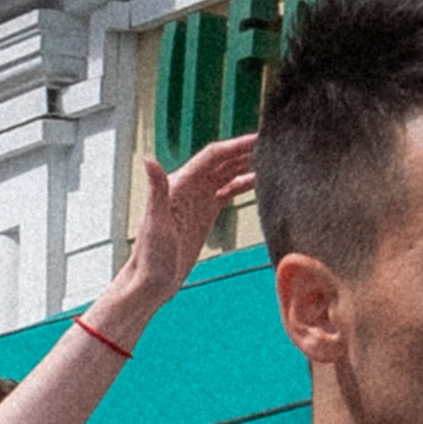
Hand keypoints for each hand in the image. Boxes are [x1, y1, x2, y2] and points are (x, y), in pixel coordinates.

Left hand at [92, 137, 259, 340]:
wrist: (151, 284)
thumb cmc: (149, 258)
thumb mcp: (155, 223)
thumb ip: (156, 189)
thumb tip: (149, 159)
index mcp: (179, 184)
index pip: (213, 157)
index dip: (236, 146)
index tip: (258, 139)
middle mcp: (189, 188)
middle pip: (223, 160)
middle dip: (246, 150)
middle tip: (273, 143)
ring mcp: (198, 200)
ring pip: (227, 173)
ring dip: (247, 164)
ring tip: (271, 158)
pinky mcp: (205, 214)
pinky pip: (227, 191)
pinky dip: (243, 184)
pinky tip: (259, 182)